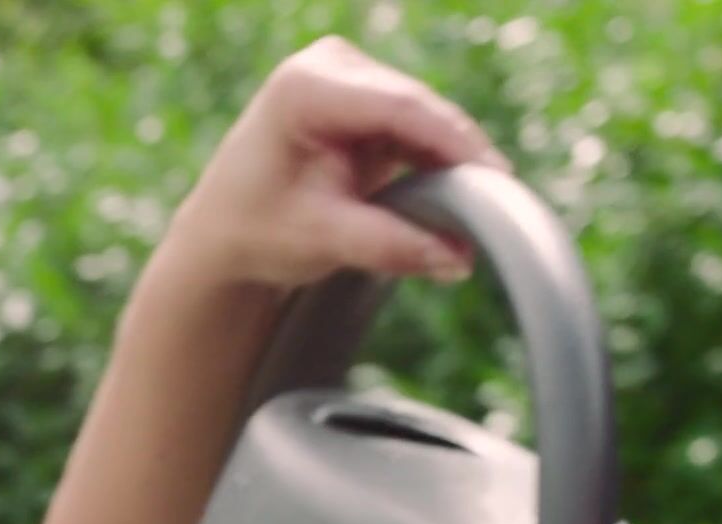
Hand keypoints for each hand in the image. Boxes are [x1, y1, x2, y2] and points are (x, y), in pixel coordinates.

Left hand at [163, 36, 509, 290]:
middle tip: (498, 206)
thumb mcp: (323, 241)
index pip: (399, 106)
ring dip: (450, 162)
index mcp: (305, 87)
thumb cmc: (256, 231)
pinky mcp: (364, 99)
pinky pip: (416, 127)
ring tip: (478, 212)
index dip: (454, 142)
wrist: (223, 233)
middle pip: (417, 107)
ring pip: (423, 118)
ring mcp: (348, 78)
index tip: (496, 178)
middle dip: (458, 157)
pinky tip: (457, 198)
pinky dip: (435, 162)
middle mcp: (329, 67)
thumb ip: (390, 246)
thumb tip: (458, 258)